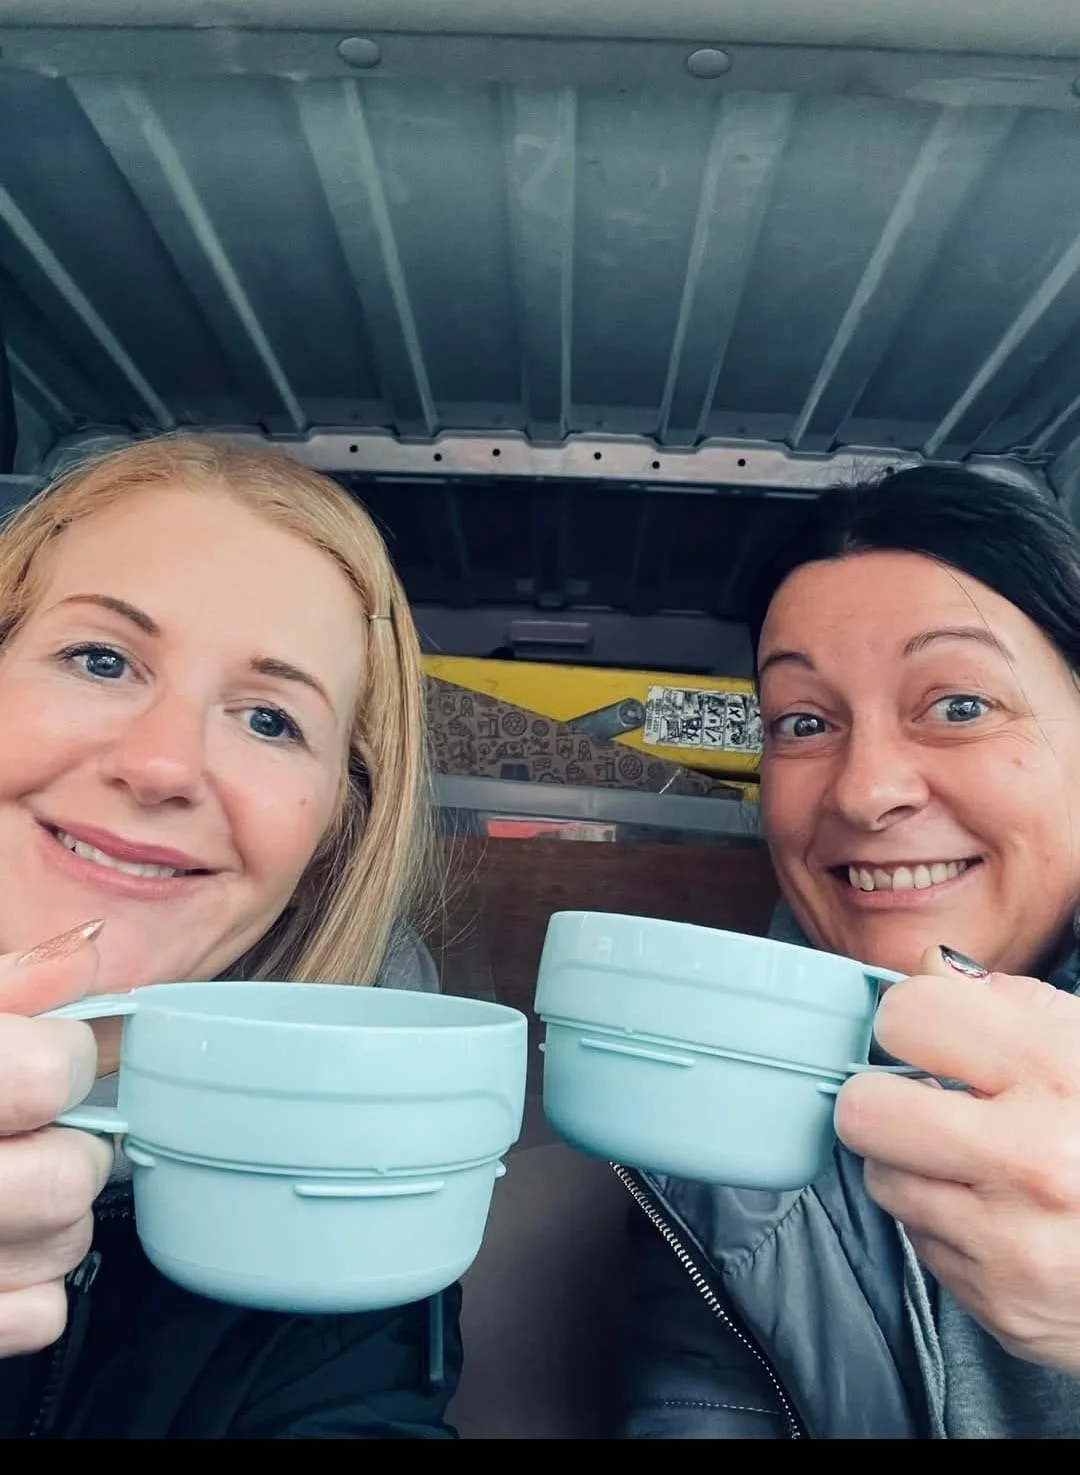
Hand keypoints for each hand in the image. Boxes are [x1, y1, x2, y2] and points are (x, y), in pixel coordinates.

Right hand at [0, 921, 112, 1357]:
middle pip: (66, 1177)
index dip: (65, 1052)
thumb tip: (89, 946)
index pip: (49, 1075)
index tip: (50, 1048)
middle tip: (40, 1124)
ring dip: (59, 1212)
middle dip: (72, 1141)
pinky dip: (34, 1283)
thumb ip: (5, 982)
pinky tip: (1, 1244)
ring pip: (64, 1244)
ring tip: (16, 1180)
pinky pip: (39, 1313)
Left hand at [836, 943, 1079, 1374]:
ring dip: (911, 1164)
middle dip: (884, 1097)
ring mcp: (1012, 1237)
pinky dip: (943, 1220)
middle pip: (865, 1107)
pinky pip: (918, 1238)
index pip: (907, 1014)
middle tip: (923, 1099)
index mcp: (1061, 1072)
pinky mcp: (998, 1301)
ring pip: (880, 1176)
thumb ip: (1012, 1002)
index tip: (928, 1034)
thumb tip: (929, 969)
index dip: (911, 1019)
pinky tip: (996, 1211)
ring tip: (973, 1160)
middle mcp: (1034, 1157)